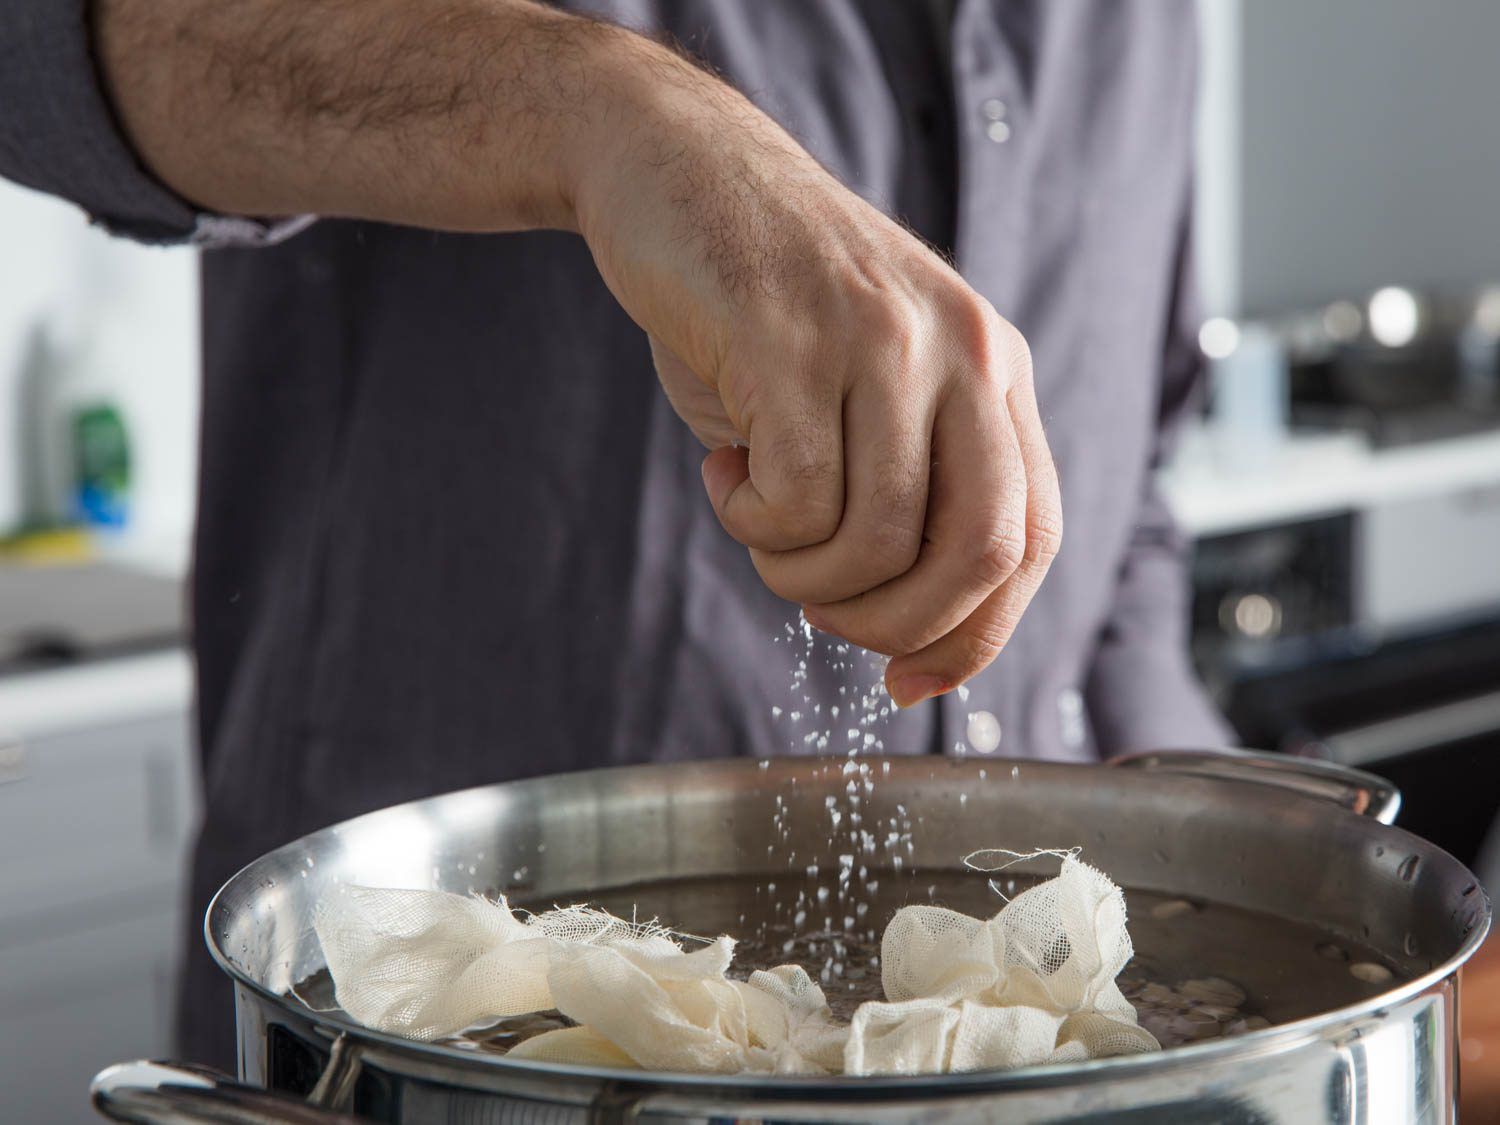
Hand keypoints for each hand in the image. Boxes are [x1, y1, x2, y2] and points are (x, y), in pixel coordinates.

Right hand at [573, 56, 1062, 706]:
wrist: (676, 166)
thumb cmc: (765, 301)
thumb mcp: (871, 384)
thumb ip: (910, 486)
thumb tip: (915, 639)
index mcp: (994, 370)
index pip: (1033, 539)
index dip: (978, 636)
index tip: (911, 684)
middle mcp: (961, 352)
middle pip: (978, 555)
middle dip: (894, 627)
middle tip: (819, 607)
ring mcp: (881, 340)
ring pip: (877, 540)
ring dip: (803, 575)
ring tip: (757, 518)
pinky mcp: (792, 337)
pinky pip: (795, 499)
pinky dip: (750, 521)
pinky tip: (725, 466)